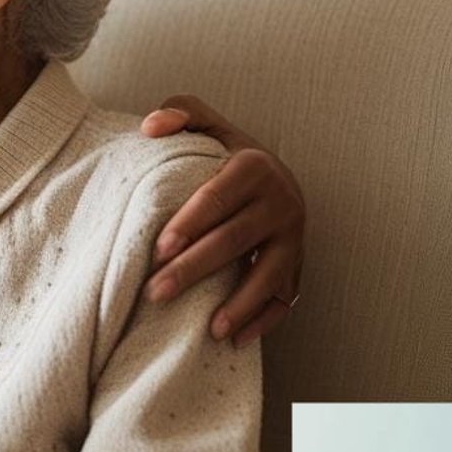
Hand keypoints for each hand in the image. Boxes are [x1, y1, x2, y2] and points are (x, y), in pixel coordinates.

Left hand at [139, 94, 305, 346]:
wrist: (271, 176)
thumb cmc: (223, 153)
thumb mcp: (205, 123)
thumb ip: (180, 112)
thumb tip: (150, 127)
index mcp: (255, 166)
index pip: (217, 198)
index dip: (188, 223)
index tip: (158, 249)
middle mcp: (282, 200)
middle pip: (235, 240)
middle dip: (195, 269)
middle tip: (156, 292)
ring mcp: (295, 236)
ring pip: (268, 274)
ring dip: (240, 304)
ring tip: (209, 328)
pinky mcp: (300, 263)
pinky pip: (287, 297)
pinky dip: (265, 320)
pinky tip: (236, 339)